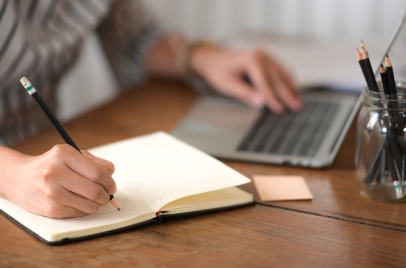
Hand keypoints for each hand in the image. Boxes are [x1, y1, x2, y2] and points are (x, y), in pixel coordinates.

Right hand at [1, 145, 115, 218]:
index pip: (97, 172)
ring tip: (94, 199)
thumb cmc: (51, 165)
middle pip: (95, 190)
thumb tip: (111, 174)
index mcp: (64, 154)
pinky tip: (79, 203)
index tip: (112, 186)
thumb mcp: (71, 155)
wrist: (19, 178)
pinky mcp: (51, 209)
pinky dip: (85, 210)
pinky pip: (79, 213)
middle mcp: (55, 173)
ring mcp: (52, 192)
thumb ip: (94, 162)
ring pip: (90, 205)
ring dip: (97, 204)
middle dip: (106, 196)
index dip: (110, 182)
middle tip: (107, 196)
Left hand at [190, 44, 302, 112]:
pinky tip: (293, 92)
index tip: (280, 110)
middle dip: (288, 95)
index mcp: (252, 60)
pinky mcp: (267, 61)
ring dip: (291, 89)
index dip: (273, 98)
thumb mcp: (228, 85)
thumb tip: (261, 102)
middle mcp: (262, 56)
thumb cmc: (218, 72)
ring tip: (299, 103)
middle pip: (278, 79)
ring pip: (283, 75)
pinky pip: (281, 72)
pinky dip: (287, 83)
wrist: (213, 60)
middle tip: (297, 108)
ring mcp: (266, 57)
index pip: (265, 83)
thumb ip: (245, 93)